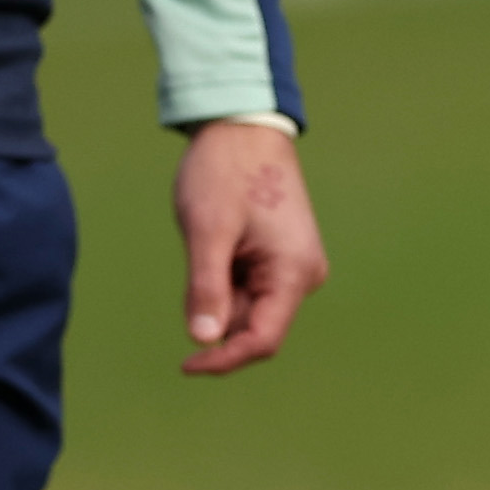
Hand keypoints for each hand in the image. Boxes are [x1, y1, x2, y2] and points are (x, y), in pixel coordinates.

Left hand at [172, 118, 329, 373]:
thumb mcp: (207, 231)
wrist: (243, 124)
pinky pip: (251, 287)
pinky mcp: (283, 255)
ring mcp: (295, 264)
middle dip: (217, 312)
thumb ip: (206, 288)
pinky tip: (219, 241)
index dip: (223, 359)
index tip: (185, 364)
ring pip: (249, 307)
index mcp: (294, 272)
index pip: (262, 339)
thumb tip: (202, 341)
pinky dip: (225, 277)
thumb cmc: (225, 173)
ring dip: (219, 291)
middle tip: (198, 264)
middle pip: (254, 325)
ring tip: (210, 242)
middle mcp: (304, 274)